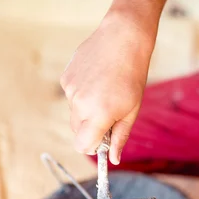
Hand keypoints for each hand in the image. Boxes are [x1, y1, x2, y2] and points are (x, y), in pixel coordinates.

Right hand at [60, 13, 153, 164]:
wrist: (122, 38)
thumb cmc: (132, 76)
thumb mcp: (131, 110)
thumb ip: (120, 137)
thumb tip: (113, 159)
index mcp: (98, 116)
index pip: (83, 146)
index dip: (93, 146)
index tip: (103, 140)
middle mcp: (80, 105)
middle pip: (78, 131)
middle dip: (91, 129)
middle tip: (110, 112)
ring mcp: (70, 91)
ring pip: (75, 113)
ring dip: (87, 110)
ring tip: (105, 90)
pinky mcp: (65, 78)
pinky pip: (72, 96)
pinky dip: (82, 94)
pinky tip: (97, 79)